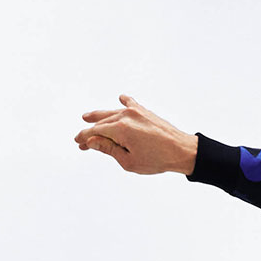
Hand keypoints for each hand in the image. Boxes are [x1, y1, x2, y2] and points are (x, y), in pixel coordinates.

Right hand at [74, 94, 197, 175]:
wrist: (182, 150)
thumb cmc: (157, 159)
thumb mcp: (128, 161)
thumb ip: (108, 149)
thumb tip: (91, 141)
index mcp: (120, 129)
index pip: (95, 132)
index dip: (84, 138)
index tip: (78, 143)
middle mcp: (126, 116)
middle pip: (101, 122)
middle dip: (90, 131)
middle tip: (81, 139)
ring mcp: (136, 111)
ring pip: (112, 113)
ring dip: (99, 116)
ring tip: (87, 117)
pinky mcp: (145, 112)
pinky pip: (131, 103)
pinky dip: (124, 102)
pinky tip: (121, 99)